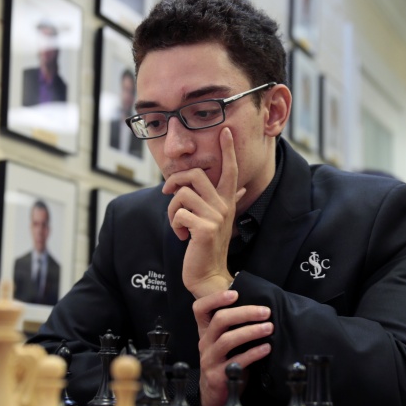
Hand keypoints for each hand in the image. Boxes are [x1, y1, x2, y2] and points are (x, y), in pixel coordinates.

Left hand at [162, 128, 243, 298]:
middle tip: (166, 193)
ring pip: (181, 195)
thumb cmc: (208, 247)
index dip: (228, 149)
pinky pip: (178, 213)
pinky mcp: (204, 229)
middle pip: (194, 174)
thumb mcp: (218, 221)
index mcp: (226, 201)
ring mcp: (216, 217)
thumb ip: (227, 202)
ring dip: (171, 210)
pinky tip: (182, 237)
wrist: (208, 274)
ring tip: (178, 225)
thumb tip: (239, 189)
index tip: (225, 130)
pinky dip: (174, 224)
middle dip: (174, 181)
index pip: (230, 170)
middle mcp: (224, 206)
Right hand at [193, 289, 272, 405]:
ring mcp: (210, 359)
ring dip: (251, 332)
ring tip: (269, 328)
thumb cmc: (224, 362)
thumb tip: (259, 308)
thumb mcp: (224, 342)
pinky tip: (266, 348)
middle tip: (265, 311)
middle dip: (245, 313)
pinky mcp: (217, 376)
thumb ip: (233, 327)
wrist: (214, 395)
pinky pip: (236, 361)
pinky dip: (253, 353)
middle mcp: (205, 342)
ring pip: (227, 340)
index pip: (200, 308)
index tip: (235, 293)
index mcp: (206, 331)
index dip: (215, 298)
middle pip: (220, 320)